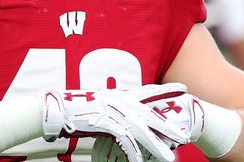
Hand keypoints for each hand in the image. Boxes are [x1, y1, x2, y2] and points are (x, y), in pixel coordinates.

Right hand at [43, 84, 189, 161]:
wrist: (59, 110)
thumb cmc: (78, 109)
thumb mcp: (101, 103)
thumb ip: (116, 106)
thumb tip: (126, 113)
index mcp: (121, 95)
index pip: (149, 91)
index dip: (166, 90)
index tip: (184, 89)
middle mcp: (121, 101)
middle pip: (150, 116)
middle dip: (169, 127)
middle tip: (185, 137)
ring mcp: (115, 112)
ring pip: (142, 132)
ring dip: (156, 146)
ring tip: (169, 157)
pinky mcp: (107, 124)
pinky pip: (125, 141)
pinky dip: (133, 152)